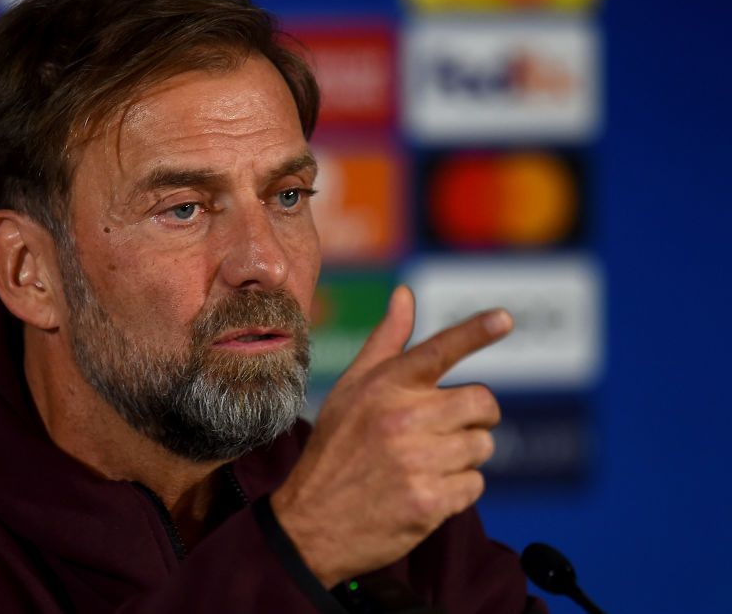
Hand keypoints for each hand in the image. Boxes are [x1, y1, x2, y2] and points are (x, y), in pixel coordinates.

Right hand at [271, 285, 512, 586]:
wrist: (311, 522)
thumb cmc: (335, 448)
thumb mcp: (350, 390)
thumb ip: (386, 342)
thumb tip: (406, 294)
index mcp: (385, 385)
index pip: (438, 350)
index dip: (476, 332)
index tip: (505, 318)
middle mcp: (402, 417)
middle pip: (482, 402)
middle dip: (474, 417)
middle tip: (446, 431)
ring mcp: (417, 460)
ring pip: (482, 446)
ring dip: (463, 457)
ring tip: (425, 465)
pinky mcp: (429, 501)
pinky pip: (475, 485)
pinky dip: (457, 491)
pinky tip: (425, 492)